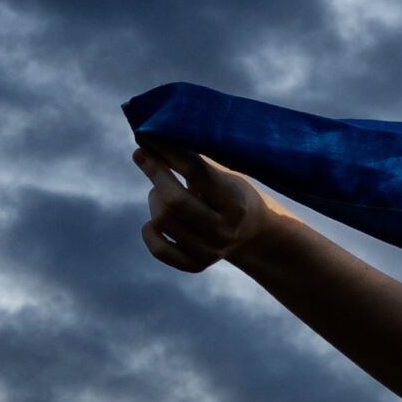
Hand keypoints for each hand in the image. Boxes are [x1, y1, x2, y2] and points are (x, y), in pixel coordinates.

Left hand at [132, 138, 284, 271]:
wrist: (255, 233)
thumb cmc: (232, 194)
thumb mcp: (225, 176)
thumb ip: (194, 162)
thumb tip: (152, 139)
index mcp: (236, 202)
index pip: (195, 171)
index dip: (166, 152)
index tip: (147, 137)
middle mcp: (226, 230)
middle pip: (174, 201)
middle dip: (155, 173)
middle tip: (146, 158)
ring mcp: (212, 251)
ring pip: (162, 221)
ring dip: (155, 200)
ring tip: (163, 193)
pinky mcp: (197, 265)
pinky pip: (159, 249)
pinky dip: (150, 231)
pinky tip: (155, 222)